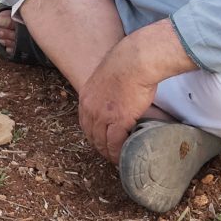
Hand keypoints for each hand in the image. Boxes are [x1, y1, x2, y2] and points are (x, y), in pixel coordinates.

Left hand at [77, 44, 159, 163]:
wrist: (135, 61)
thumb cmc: (127, 64)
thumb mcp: (107, 77)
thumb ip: (107, 90)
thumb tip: (117, 96)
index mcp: (86, 97)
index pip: (85, 122)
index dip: (93, 134)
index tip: (101, 140)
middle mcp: (90, 108)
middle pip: (91, 134)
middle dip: (99, 146)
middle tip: (109, 154)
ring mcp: (102, 115)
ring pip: (102, 141)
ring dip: (108, 153)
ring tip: (117, 159)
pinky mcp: (118, 120)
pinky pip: (115, 143)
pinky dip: (118, 153)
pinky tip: (122, 158)